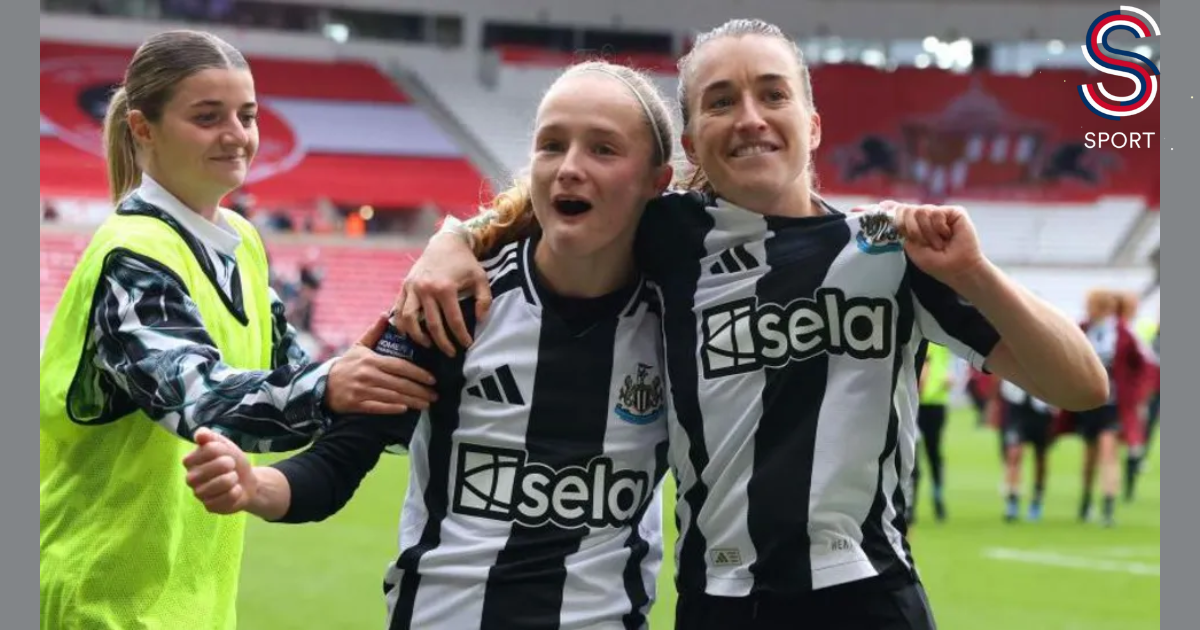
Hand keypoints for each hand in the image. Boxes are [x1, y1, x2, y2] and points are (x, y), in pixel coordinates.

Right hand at [183, 428, 255, 514]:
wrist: (246, 482)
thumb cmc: (232, 462)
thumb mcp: (224, 445)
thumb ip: (211, 438)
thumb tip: (200, 433)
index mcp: (190, 461)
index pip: (209, 449)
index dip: (223, 450)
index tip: (225, 454)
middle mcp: (190, 478)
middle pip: (214, 467)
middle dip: (229, 465)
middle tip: (231, 467)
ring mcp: (198, 494)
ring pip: (220, 484)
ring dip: (233, 479)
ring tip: (233, 479)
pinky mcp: (209, 507)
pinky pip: (226, 499)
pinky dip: (236, 493)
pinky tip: (234, 491)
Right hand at [325, 314, 438, 415]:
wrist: (322, 384)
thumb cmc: (346, 365)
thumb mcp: (359, 346)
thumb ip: (374, 332)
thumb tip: (385, 313)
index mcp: (371, 360)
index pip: (399, 366)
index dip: (417, 373)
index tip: (432, 379)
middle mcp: (368, 375)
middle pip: (399, 383)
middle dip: (419, 390)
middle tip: (435, 395)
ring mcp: (361, 390)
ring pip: (392, 396)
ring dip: (411, 401)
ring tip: (426, 404)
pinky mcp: (356, 404)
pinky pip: (377, 407)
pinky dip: (391, 408)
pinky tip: (404, 410)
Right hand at [392, 232, 491, 356]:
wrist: (445, 242)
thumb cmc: (465, 262)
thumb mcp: (481, 278)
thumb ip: (484, 300)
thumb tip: (480, 320)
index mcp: (445, 288)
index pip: (454, 321)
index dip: (461, 336)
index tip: (467, 345)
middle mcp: (426, 289)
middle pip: (432, 325)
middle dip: (442, 343)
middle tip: (450, 353)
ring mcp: (413, 288)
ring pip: (409, 320)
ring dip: (418, 337)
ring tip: (428, 345)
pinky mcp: (405, 286)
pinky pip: (398, 309)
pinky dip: (402, 324)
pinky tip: (409, 333)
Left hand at [879, 200, 987, 290]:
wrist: (957, 268)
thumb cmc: (935, 262)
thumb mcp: (911, 246)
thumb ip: (900, 227)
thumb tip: (887, 206)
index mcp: (915, 225)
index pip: (900, 211)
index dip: (889, 208)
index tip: (876, 207)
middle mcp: (926, 216)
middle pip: (907, 210)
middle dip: (911, 229)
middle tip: (923, 243)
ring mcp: (940, 213)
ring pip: (921, 211)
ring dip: (927, 233)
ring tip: (938, 243)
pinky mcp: (954, 212)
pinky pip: (936, 212)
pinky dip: (939, 228)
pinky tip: (947, 235)